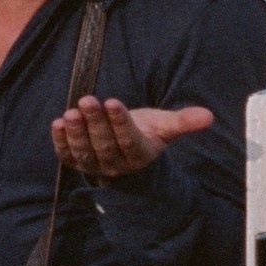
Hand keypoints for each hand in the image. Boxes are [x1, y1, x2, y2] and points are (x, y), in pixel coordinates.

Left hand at [50, 96, 214, 180]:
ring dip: (76, 132)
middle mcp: (116, 164)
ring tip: (70, 112)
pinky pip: (67, 155)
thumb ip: (183, 121)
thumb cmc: (146, 131)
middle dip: (95, 122)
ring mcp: (94, 165)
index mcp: (139, 154)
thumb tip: (208, 116)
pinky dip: (60, 142)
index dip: (120, 122)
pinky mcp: (76, 162)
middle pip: (104, 144)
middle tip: (87, 100)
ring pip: (85, 151)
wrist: (125, 148)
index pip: (128, 140)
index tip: (112, 101)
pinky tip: (57, 124)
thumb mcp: (164, 125)